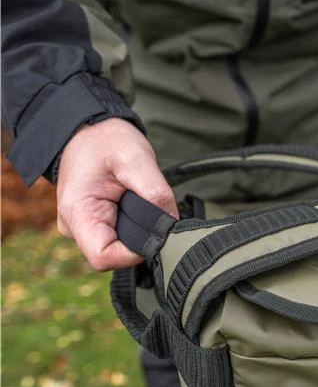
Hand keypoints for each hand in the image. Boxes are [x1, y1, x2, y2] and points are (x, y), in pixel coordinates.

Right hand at [56, 118, 177, 270]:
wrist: (89, 129)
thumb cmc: (106, 140)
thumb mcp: (135, 158)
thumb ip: (156, 194)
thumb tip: (172, 223)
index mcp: (78, 213)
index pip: (105, 257)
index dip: (136, 253)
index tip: (156, 230)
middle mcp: (76, 227)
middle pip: (117, 253)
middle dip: (142, 235)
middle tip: (150, 204)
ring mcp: (85, 228)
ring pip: (122, 245)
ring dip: (140, 227)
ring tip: (140, 197)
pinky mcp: (96, 224)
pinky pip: (122, 235)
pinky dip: (136, 222)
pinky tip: (135, 202)